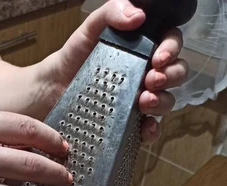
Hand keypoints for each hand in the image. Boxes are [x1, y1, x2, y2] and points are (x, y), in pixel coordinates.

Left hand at [38, 0, 188, 142]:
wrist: (51, 90)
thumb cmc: (72, 58)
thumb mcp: (89, 29)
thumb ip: (110, 14)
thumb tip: (138, 15)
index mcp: (142, 49)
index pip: (171, 44)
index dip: (172, 49)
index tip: (159, 57)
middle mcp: (145, 75)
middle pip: (175, 73)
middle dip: (170, 76)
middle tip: (151, 80)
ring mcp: (139, 101)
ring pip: (166, 101)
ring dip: (162, 101)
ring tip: (144, 101)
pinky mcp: (129, 124)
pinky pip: (150, 130)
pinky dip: (153, 131)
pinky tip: (147, 128)